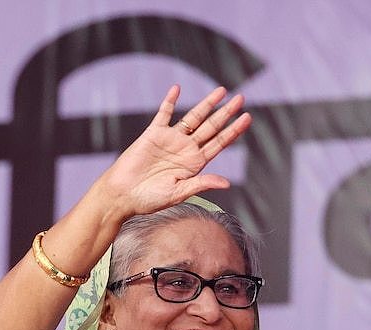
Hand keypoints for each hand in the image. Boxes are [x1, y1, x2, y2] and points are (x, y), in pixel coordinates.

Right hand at [94, 85, 251, 216]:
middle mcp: (185, 149)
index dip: (233, 131)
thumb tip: (227, 183)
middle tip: (241, 99)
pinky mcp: (153, 134)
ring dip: (207, 104)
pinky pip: (163, 114)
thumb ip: (201, 184)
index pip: (219, 144)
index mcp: (194, 164)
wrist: (123, 195)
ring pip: (193, 118)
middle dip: (226, 113)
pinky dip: (170, 101)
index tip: (247, 118)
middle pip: (211, 127)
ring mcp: (170, 140)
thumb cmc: (149, 199)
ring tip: (222, 91)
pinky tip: (177, 89)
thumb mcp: (179, 193)